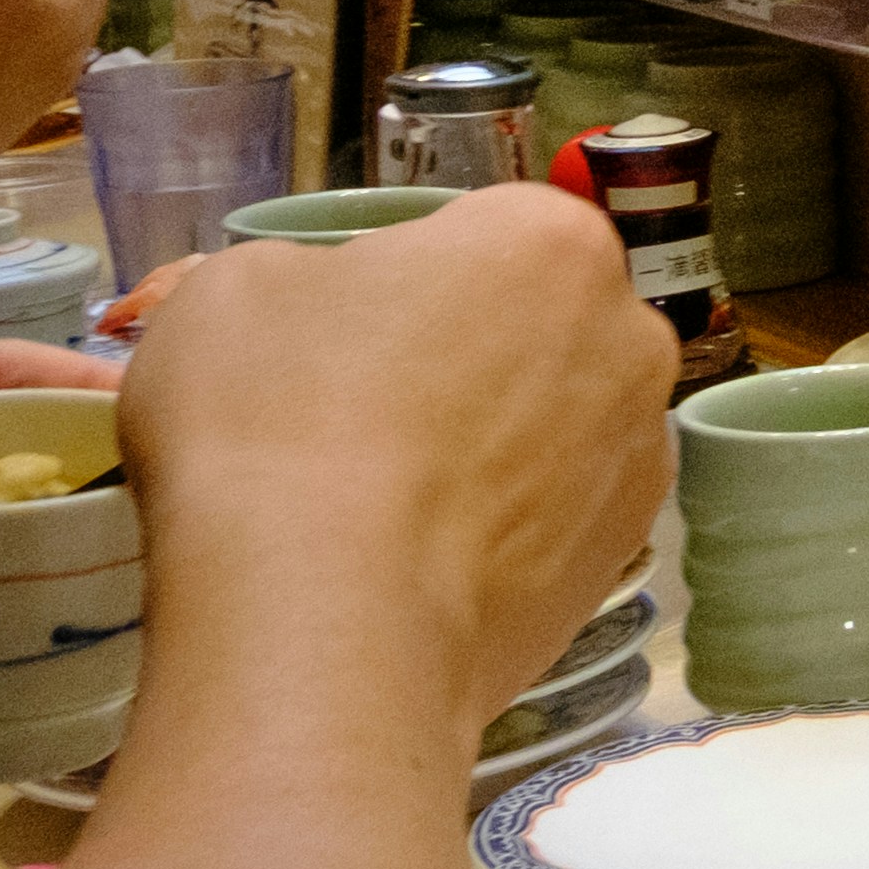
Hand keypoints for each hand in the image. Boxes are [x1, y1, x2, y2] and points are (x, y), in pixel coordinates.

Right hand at [124, 183, 673, 730]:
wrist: (325, 633)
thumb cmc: (277, 428)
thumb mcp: (230, 294)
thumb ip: (292, 276)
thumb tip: (309, 309)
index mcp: (550, 239)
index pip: (475, 234)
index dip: (394, 286)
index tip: (336, 340)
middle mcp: (628, 336)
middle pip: (524, 329)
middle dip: (453, 362)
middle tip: (349, 419)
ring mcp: (637, 455)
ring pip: (542, 427)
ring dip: (477, 451)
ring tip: (372, 506)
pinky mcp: (620, 559)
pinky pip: (547, 520)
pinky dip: (491, 534)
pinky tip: (412, 566)